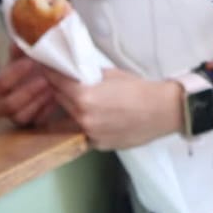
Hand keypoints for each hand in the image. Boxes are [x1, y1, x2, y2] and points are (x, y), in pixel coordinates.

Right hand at [0, 50, 61, 125]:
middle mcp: (4, 103)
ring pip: (20, 117)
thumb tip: (21, 38)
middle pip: (6, 106)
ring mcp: (18, 115)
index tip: (30, 62)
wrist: (55, 75)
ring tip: (53, 87)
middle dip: (27, 92)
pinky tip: (57, 97)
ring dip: (38, 101)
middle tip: (45, 79)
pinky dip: (47, 109)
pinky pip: (37, 121)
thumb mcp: (30, 54)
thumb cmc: (37, 64)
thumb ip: (24, 49)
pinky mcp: (33, 121)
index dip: (12, 75)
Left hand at [43, 67, 181, 150]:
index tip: (47, 68)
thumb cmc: (141, 89)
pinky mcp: (97, 144)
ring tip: (84, 101)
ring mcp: (89, 133)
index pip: (57, 82)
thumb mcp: (113, 74)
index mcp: (84, 97)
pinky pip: (83, 132)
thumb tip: (76, 73)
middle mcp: (82, 117)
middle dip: (61, 91)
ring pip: (69, 119)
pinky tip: (98, 117)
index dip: (51, 73)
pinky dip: (86, 124)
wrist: (164, 110)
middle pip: (60, 101)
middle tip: (66, 83)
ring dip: (72, 109)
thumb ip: (91, 76)